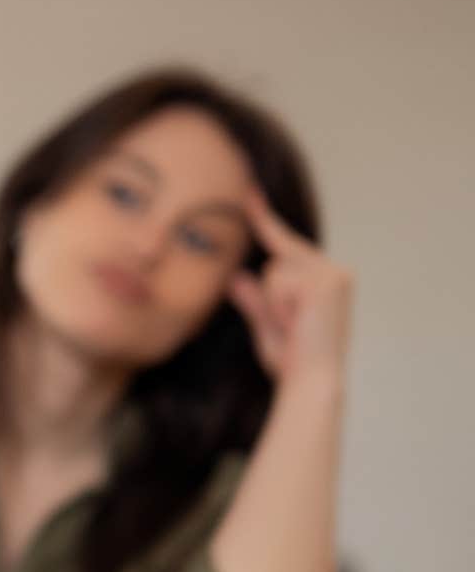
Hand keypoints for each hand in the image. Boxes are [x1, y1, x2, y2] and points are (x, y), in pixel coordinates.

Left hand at [227, 191, 353, 385]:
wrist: (312, 381)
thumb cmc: (292, 361)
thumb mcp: (266, 326)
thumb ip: (254, 300)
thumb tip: (237, 277)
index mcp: (324, 280)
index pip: (286, 244)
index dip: (264, 218)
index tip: (247, 189)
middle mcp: (334, 271)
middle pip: (277, 258)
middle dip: (272, 294)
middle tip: (291, 325)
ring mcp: (334, 273)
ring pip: (275, 269)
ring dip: (274, 301)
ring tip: (294, 325)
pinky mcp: (329, 279)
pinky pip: (280, 279)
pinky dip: (279, 303)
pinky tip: (297, 321)